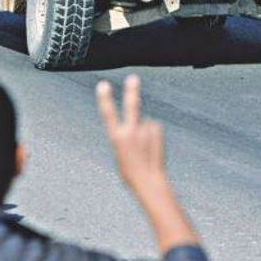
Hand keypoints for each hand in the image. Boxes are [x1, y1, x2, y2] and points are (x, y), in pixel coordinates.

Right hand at [96, 75, 166, 190]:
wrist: (148, 181)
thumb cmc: (131, 173)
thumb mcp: (120, 155)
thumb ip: (126, 138)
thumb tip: (139, 125)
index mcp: (116, 138)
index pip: (108, 114)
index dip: (105, 99)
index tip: (103, 85)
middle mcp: (131, 132)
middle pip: (131, 106)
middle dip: (131, 91)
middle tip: (133, 78)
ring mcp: (145, 132)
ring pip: (144, 124)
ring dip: (144, 132)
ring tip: (144, 149)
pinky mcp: (157, 133)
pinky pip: (152, 128)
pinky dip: (152, 135)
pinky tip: (152, 148)